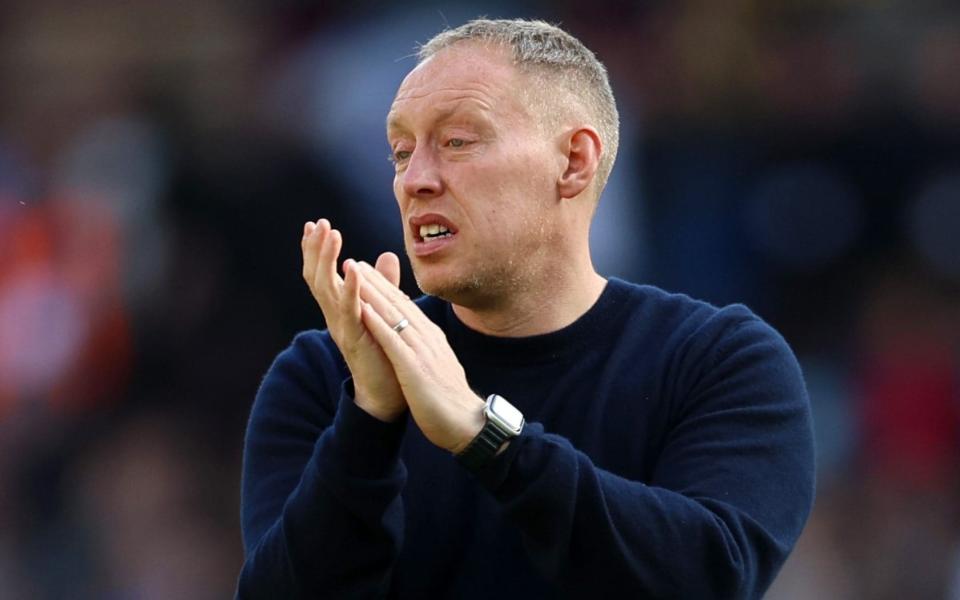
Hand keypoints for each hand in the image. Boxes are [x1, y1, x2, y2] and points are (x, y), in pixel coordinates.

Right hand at [301, 219, 405, 421]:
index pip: (322, 273)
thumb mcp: (383, 310)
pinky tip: (353, 268)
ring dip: (328, 260)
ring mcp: (342, 327)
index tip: (315, 224)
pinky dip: (351, 288)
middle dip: (315, 249)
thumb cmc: (385, 352)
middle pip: (317, 276)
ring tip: (330, 234)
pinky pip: (350, 310)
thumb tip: (386, 255)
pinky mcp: (355, 339)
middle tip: (317, 223)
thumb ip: (383, 285)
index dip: (317, 250)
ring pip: (327, 288)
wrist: (388, 394)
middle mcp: (335, 316)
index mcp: (339, 308)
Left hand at [351, 261, 485, 452]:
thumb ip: (429, 350)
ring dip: (371, 292)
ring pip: (393, 314)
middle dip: (374, 281)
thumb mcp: (439, 366)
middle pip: (397, 303)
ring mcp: (421, 351)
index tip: (368, 271)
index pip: (406, 306)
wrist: (467, 424)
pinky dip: (376, 322)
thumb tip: (422, 339)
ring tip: (352, 274)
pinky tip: (361, 308)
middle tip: (353, 261)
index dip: (385, 287)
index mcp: (432, 338)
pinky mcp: (414, 367)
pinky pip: (392, 340)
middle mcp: (427, 338)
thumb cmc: (451, 400)